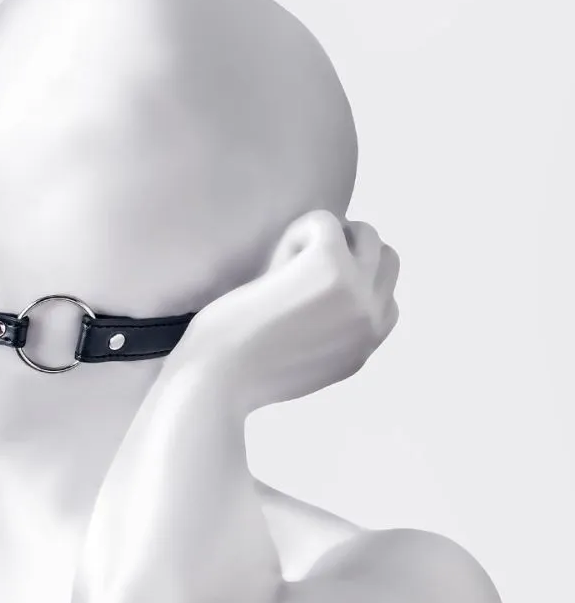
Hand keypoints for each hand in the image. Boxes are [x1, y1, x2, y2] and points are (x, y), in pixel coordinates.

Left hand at [176, 210, 399, 408]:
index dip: (352, 280)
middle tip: (297, 268)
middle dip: (346, 251)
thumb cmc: (243, 372)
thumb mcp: (306, 364)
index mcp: (367, 345)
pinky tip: (268, 267)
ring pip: (364, 233)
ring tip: (282, 269)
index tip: (311, 288)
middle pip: (384, 257)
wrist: (216, 381)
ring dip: (322, 239)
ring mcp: (356, 290)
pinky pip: (323, 222)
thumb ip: (333, 335)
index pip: (387, 296)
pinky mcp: (331, 264)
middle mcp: (371, 319)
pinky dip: (294, 233)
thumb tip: (332, 296)